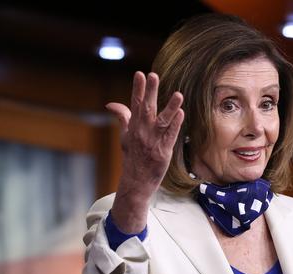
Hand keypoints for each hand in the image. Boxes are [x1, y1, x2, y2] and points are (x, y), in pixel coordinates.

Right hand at [106, 72, 183, 232]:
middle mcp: (142, 132)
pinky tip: (181, 114)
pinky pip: (170, 136)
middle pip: (147, 108)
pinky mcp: (163, 151)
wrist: (136, 181)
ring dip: (170, 107)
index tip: (139, 74)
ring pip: (162, 121)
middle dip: (150, 92)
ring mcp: (153, 141)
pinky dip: (175, 125)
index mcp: (134, 126)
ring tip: (178, 94)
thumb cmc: (132, 157)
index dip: (138, 89)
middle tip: (153, 75)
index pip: (135, 104)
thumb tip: (111, 104)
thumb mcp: (124, 136)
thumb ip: (122, 118)